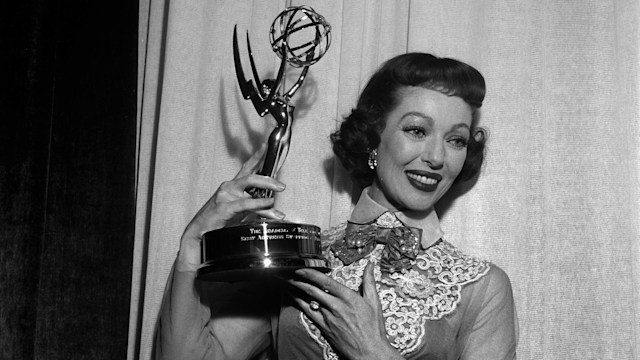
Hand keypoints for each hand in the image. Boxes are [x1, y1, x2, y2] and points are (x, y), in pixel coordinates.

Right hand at [177, 146, 286, 270]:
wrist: (200, 234)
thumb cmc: (220, 221)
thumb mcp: (240, 211)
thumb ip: (254, 205)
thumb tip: (271, 203)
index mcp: (233, 186)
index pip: (247, 167)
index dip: (257, 156)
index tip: (267, 145)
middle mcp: (229, 187)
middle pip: (251, 176)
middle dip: (268, 179)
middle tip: (282, 186)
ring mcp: (225, 196)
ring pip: (250, 187)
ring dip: (266, 191)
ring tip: (277, 200)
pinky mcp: (224, 207)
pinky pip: (245, 203)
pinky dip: (258, 204)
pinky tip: (268, 205)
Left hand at [288, 262, 402, 359]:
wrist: (369, 351)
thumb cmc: (373, 329)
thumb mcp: (374, 302)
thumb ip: (369, 281)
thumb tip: (370, 266)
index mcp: (348, 298)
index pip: (325, 281)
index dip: (310, 274)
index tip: (301, 268)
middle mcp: (336, 306)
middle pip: (313, 290)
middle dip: (299, 280)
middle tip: (289, 273)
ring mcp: (329, 317)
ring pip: (309, 300)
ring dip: (297, 290)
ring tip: (287, 282)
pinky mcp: (324, 327)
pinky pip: (309, 313)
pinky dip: (300, 304)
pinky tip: (294, 298)